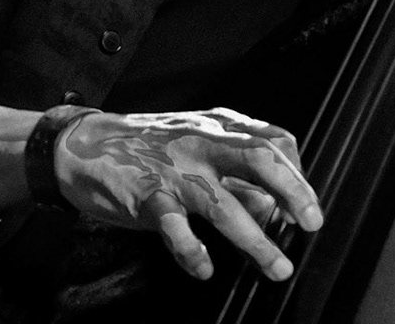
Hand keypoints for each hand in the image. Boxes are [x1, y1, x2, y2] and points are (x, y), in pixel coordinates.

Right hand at [54, 107, 322, 281]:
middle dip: (293, 192)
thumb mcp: (197, 144)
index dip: (297, 172)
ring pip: (223, 205)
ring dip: (256, 241)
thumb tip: (273, 208)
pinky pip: (176, 229)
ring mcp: (174, 169)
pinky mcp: (146, 196)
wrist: (83, 144)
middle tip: (311, 223)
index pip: (274, 140)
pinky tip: (205, 268)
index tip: (308, 204)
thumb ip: (235, 172)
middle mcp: (202, 142)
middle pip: (259, 160)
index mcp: (218, 126)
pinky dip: (194, 253)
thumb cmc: (147, 146)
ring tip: (277, 267)